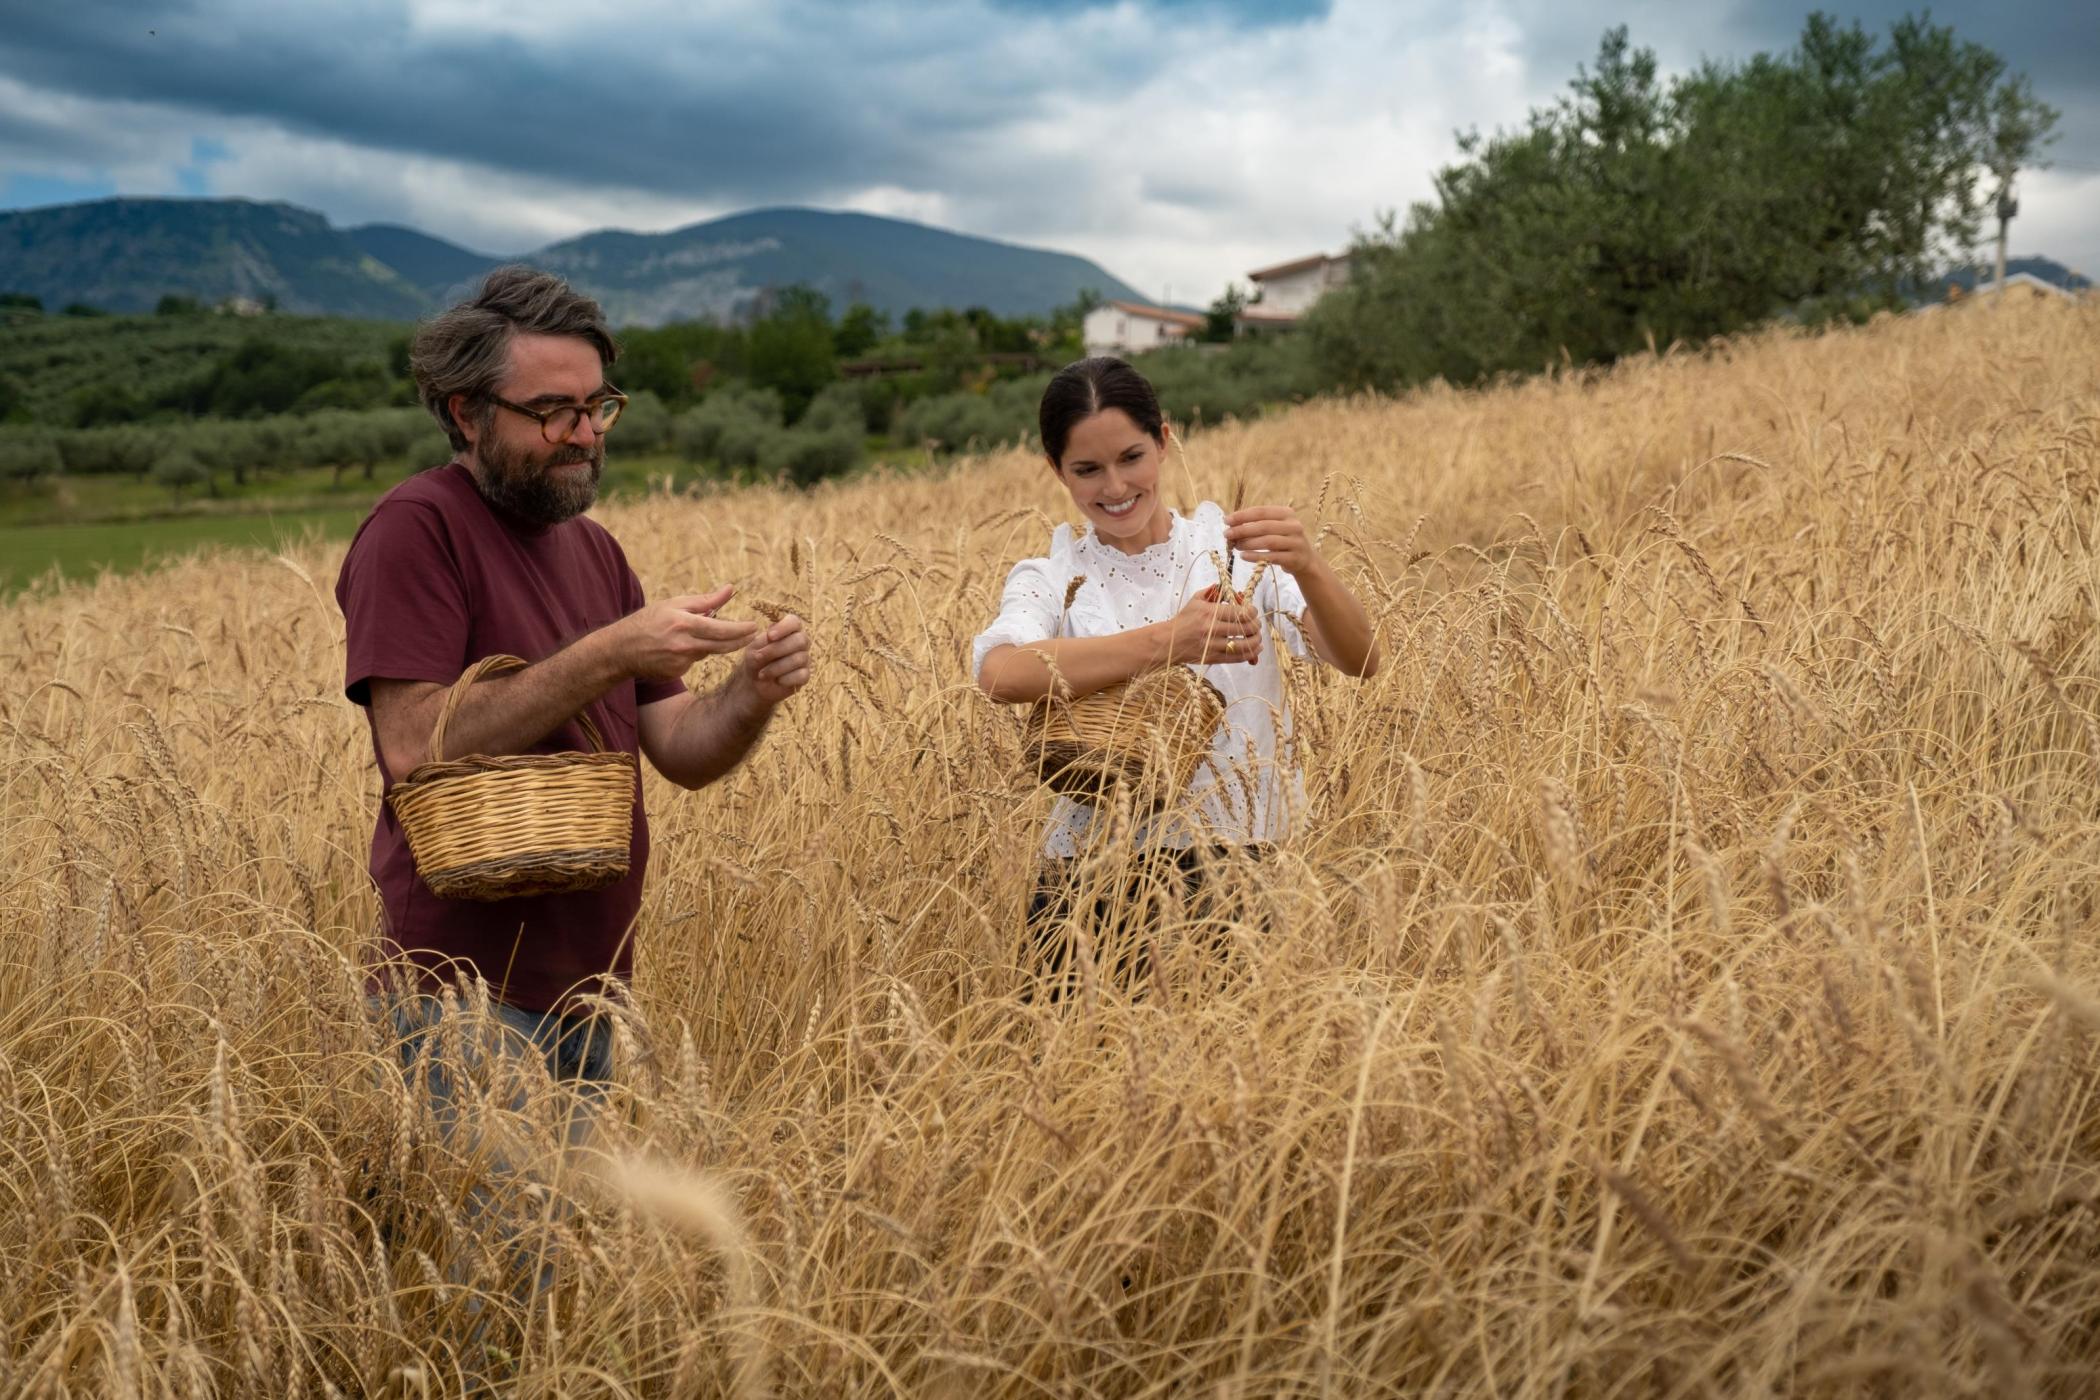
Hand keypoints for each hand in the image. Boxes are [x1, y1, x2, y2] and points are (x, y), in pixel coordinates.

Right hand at [616, 585, 762, 680]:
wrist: (621, 648)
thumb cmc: (649, 621)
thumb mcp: (675, 604)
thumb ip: (706, 600)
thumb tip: (731, 589)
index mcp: (684, 624)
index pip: (721, 629)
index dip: (741, 630)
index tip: (754, 627)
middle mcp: (683, 645)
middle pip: (722, 646)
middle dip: (740, 641)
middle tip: (753, 636)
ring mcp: (680, 662)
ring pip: (707, 652)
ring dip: (711, 644)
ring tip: (695, 633)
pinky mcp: (676, 672)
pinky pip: (693, 661)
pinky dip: (692, 653)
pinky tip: (676, 647)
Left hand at [733, 614, 811, 705]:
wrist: (756, 683)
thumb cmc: (756, 660)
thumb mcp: (753, 649)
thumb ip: (762, 642)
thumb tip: (770, 639)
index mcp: (789, 630)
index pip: (794, 622)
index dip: (784, 627)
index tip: (769, 636)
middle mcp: (800, 642)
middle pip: (800, 640)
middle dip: (777, 649)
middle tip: (759, 657)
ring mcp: (805, 659)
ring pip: (799, 659)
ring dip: (776, 667)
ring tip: (762, 674)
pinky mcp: (805, 675)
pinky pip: (802, 675)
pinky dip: (786, 679)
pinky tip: (777, 681)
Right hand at [1161, 590, 1260, 666]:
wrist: (1169, 641)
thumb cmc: (1185, 619)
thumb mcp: (1197, 600)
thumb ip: (1215, 592)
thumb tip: (1236, 592)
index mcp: (1209, 612)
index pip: (1240, 612)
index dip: (1252, 612)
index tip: (1253, 611)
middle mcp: (1212, 629)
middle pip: (1245, 628)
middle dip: (1256, 626)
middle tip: (1256, 624)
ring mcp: (1212, 646)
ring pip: (1244, 645)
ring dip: (1256, 641)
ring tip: (1258, 637)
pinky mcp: (1213, 659)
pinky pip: (1237, 658)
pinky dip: (1250, 654)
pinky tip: (1254, 649)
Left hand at [1226, 505, 1317, 576]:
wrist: (1304, 559)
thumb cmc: (1282, 540)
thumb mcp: (1274, 528)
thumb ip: (1255, 524)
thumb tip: (1230, 525)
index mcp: (1287, 513)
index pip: (1261, 511)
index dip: (1242, 515)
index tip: (1226, 520)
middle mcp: (1294, 525)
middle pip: (1263, 526)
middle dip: (1242, 530)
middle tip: (1227, 535)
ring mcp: (1296, 542)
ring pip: (1268, 541)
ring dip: (1248, 543)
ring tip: (1235, 546)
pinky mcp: (1295, 558)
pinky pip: (1272, 557)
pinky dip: (1256, 556)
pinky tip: (1243, 556)